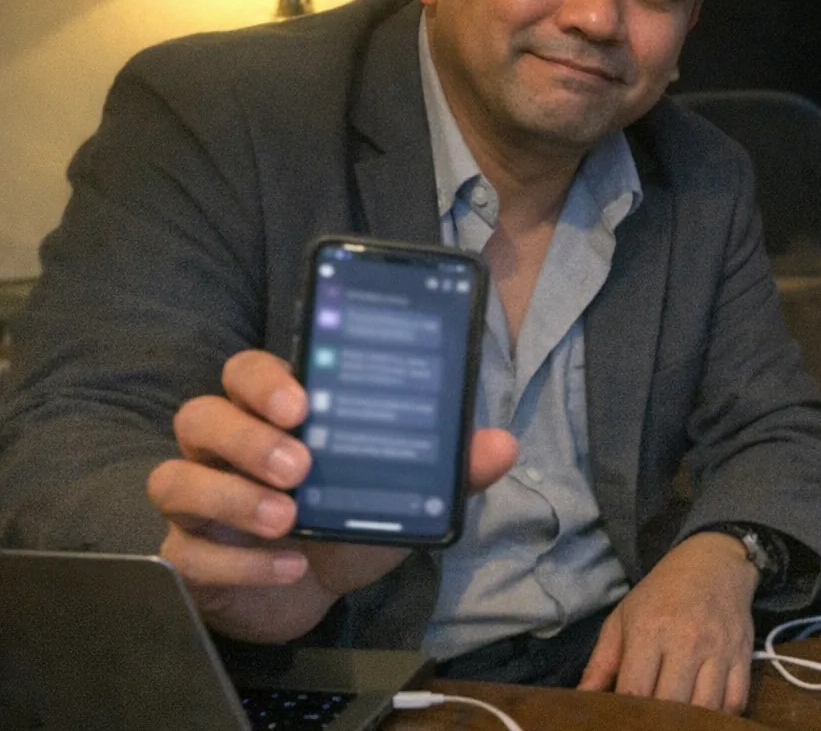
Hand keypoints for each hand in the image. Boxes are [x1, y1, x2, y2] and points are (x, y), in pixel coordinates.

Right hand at [145, 349, 516, 641]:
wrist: (312, 591)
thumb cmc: (346, 520)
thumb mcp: (400, 496)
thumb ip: (446, 470)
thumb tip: (502, 445)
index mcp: (270, 414)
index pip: (246, 372)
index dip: (265, 379)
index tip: (304, 400)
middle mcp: (222, 447)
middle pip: (200, 415)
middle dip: (248, 437)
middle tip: (301, 464)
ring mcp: (195, 501)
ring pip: (175, 479)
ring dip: (233, 497)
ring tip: (288, 517)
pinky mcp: (185, 556)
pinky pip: (186, 553)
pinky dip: (240, 563)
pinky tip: (289, 566)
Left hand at [578, 530, 757, 712]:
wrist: (713, 563)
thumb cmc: (660, 594)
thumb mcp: (623, 618)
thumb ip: (601, 663)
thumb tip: (580, 700)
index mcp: (650, 630)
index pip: (635, 690)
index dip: (626, 715)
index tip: (621, 721)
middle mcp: (687, 641)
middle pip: (671, 705)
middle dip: (656, 722)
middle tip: (648, 722)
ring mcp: (719, 649)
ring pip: (706, 708)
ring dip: (689, 722)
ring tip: (675, 722)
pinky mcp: (743, 655)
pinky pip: (736, 701)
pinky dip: (720, 716)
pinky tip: (704, 716)